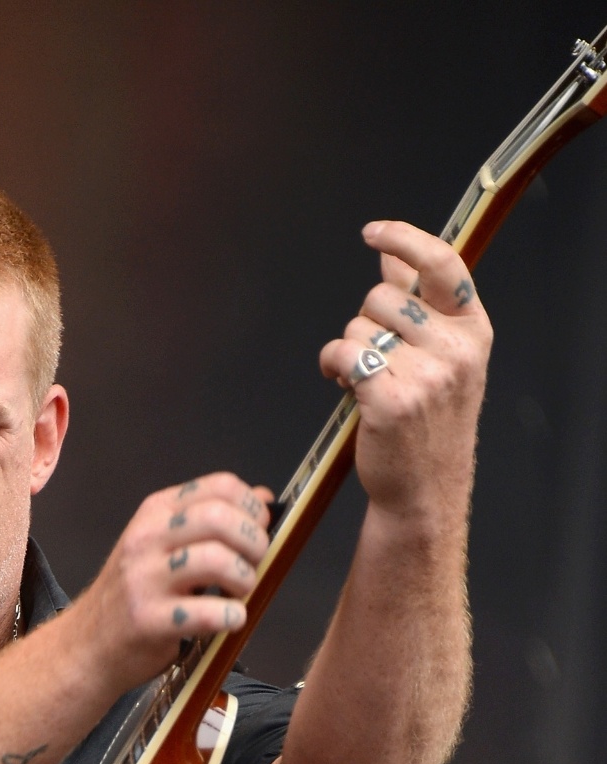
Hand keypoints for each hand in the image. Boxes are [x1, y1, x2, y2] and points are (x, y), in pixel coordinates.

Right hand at [80, 472, 272, 695]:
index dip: (253, 509)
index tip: (259, 532)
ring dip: (244, 580)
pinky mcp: (148, 620)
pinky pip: (208, 613)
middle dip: (254, 543)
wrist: (88, 645)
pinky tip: (228, 621)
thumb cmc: (135, 596)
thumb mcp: (166, 546)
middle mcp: (147, 538)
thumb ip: (211, 523)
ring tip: (238, 594)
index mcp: (155, 512)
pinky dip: (232, 618)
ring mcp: (144, 579)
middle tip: (252, 566)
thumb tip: (264, 498)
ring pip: (217, 560)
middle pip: (221, 518)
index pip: (221, 487)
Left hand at [320, 220, 491, 523]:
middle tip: (374, 356)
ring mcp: (425, 375)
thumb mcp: (440, 358)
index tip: (373, 233)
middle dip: (367, 322)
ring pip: (359, 327)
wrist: (423, 489)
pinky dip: (332, 365)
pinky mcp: (391, 399)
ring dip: (349, 349)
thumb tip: (391, 260)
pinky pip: (343, 354)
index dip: (405, 240)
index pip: (443, 264)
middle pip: (384, 298)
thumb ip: (418, 305)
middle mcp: (455, 349)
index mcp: (472, 330)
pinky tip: (341, 383)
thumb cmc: (429, 424)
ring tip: (364, 379)